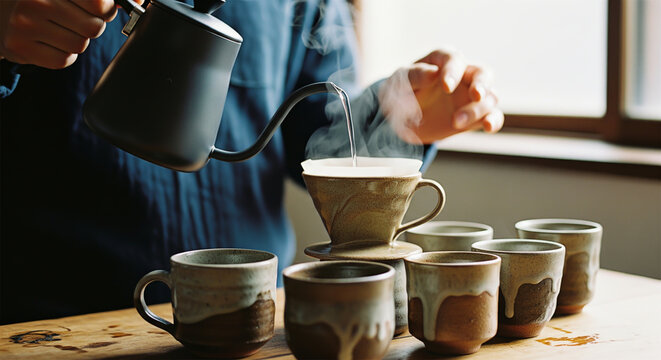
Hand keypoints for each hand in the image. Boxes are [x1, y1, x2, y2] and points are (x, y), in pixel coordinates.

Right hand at [0, 0, 139, 68]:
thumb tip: (141, 2)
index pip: (100, 2)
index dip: (105, 8)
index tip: (99, 8)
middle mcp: (35, 0)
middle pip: (94, 27)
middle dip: (92, 25)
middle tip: (76, 19)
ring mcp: (24, 24)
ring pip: (81, 45)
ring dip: (78, 40)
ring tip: (59, 28)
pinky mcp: (20, 47)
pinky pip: (64, 60)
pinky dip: (64, 53)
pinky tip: (50, 40)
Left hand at [379, 49, 503, 143]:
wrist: (401, 118)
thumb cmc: (400, 92)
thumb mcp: (399, 83)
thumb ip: (414, 76)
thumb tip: (433, 73)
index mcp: (442, 61)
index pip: (454, 60)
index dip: (453, 71)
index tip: (445, 87)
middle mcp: (462, 75)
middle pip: (483, 73)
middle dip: (481, 84)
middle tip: (475, 95)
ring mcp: (471, 96)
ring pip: (489, 97)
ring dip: (477, 110)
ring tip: (455, 122)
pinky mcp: (475, 116)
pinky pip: (492, 116)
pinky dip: (493, 121)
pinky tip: (487, 126)